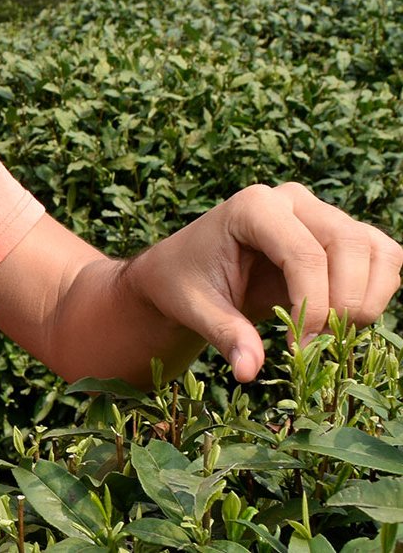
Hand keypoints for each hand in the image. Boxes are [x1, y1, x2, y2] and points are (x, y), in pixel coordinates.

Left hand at [135, 182, 402, 381]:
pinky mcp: (337, 234)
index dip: (313, 304)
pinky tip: (348, 320)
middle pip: (347, 243)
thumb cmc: (187, 282)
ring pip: (374, 247)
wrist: (186, 269)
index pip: (304, 252)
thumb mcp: (196, 308)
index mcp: (254, 206)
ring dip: (369, 297)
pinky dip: (379, 290)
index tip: (300, 345)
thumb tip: (249, 370)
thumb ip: (225, 334)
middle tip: (320, 344)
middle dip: (345, 302)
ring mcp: (319, 212)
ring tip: (335, 334)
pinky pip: (382, 254)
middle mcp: (292, 199)